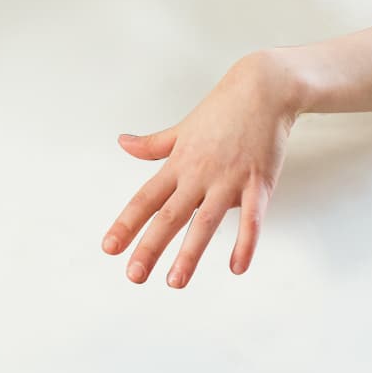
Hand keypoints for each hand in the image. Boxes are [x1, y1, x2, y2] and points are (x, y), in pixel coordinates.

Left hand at [102, 51, 297, 287]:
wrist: (262, 90)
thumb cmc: (221, 111)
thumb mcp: (181, 129)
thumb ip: (153, 144)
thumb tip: (122, 143)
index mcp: (177, 164)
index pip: (145, 199)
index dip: (125, 224)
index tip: (109, 247)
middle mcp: (198, 174)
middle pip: (168, 216)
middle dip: (149, 247)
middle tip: (133, 276)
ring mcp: (228, 179)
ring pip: (204, 222)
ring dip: (189, 253)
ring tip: (175, 281)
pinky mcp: (260, 183)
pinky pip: (252, 218)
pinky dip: (245, 242)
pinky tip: (236, 267)